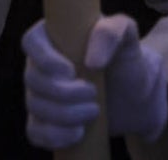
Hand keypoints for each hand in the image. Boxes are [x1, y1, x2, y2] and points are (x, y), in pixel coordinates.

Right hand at [22, 15, 167, 147]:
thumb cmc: (127, 59)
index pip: (31, 42)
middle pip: (33, 78)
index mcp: (53, 36)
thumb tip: (91, 61)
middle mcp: (40, 64)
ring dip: (64, 114)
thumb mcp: (127, 36)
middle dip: (63, 92)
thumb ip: (112, 32)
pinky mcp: (47, 121)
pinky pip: (35, 132)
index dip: (44, 58)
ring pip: (35, 106)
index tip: (70, 70)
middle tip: (93, 93)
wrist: (136, 96)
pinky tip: (78, 133)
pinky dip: (54, 135)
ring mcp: (40, 94)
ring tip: (95, 111)